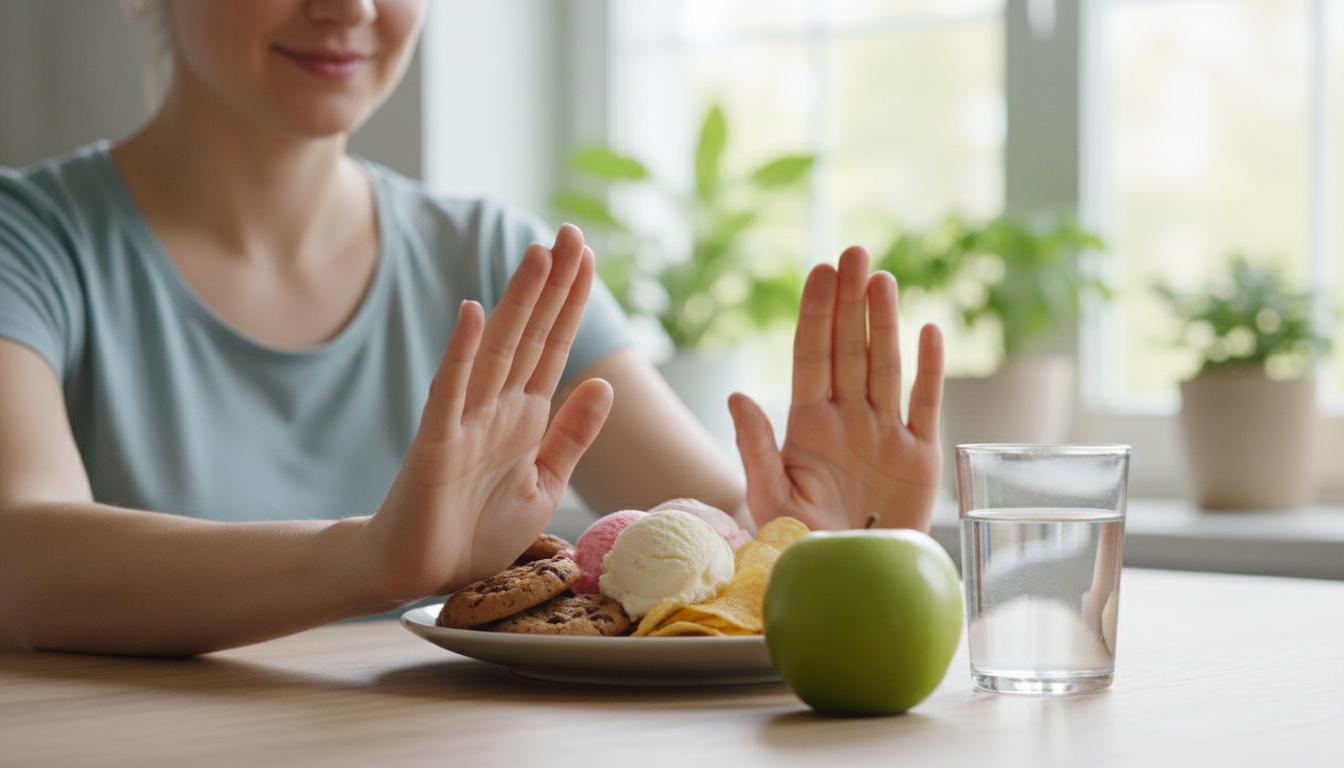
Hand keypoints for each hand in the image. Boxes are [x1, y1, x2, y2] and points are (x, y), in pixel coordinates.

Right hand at [361, 225, 613, 600]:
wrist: (417, 573)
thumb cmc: (476, 532)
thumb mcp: (544, 484)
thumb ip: (573, 436)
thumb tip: (605, 384)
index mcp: (525, 418)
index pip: (554, 347)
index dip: (571, 303)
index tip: (589, 257)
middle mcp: (496, 408)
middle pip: (530, 335)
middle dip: (552, 286)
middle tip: (573, 233)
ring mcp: (464, 421)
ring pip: (497, 351)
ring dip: (517, 303)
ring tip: (538, 254)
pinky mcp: (435, 444)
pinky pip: (449, 392)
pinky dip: (462, 353)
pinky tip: (474, 313)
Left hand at [727, 246, 943, 530]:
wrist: (853, 582)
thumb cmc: (803, 545)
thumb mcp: (771, 500)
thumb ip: (756, 448)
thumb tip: (737, 395)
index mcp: (807, 426)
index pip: (810, 357)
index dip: (816, 314)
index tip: (820, 271)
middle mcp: (847, 420)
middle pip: (849, 349)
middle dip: (850, 301)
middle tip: (854, 251)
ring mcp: (885, 434)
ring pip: (885, 366)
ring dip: (884, 322)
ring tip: (882, 278)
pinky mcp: (920, 457)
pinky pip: (925, 403)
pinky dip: (929, 368)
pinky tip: (928, 329)